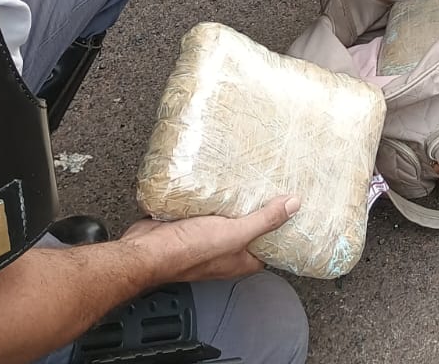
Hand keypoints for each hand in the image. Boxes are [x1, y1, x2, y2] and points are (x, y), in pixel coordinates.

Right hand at [122, 195, 299, 282]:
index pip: (268, 247)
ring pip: (225, 217)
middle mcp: (224, 252)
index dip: (280, 229)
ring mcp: (205, 238)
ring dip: (232, 201)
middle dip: (257, 209)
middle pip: (248, 228)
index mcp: (239, 261)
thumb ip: (264, 221)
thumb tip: (293, 206)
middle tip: (270, 185)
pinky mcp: (188, 224)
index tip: (290, 208)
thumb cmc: (186, 252)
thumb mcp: (235, 234)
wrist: (145, 250)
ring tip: (247, 177)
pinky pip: (205, 207)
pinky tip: (217, 180)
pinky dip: (212, 195)